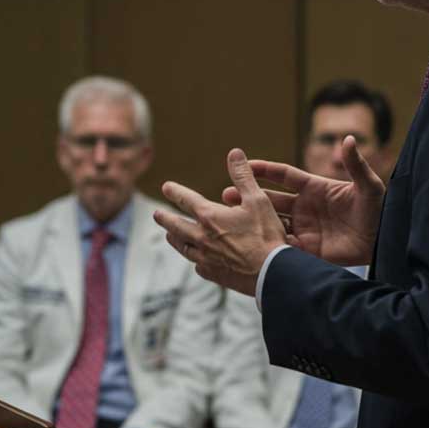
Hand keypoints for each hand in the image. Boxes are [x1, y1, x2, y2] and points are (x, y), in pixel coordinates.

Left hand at [153, 148, 286, 295]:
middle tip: (157, 215)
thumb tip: (234, 153)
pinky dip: (196, 260)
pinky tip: (197, 260)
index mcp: (210, 217)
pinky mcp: (213, 274)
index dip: (175, 192)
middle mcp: (201, 238)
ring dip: (175, 239)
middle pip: (176, 226)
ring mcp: (205, 258)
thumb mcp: (257, 200)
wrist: (272, 272)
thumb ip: (243, 176)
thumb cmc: (266, 235)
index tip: (166, 187)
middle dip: (165, 219)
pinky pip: (199, 266)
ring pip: (183, 247)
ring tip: (170, 235)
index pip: (186, 200)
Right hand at [224, 135, 383, 265]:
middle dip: (247, 196)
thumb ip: (356, 164)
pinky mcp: (307, 249)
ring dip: (252, 221)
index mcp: (314, 188)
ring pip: (271, 223)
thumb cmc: (379, 209)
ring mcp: (304, 228)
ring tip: (232, 219)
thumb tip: (349, 139)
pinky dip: (270, 244)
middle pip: (269, 199)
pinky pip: (284, 246)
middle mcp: (304, 207)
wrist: (385, 241)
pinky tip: (255, 243)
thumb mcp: (369, 185)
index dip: (264, 169)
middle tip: (226, 195)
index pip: (283, 175)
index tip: (244, 164)